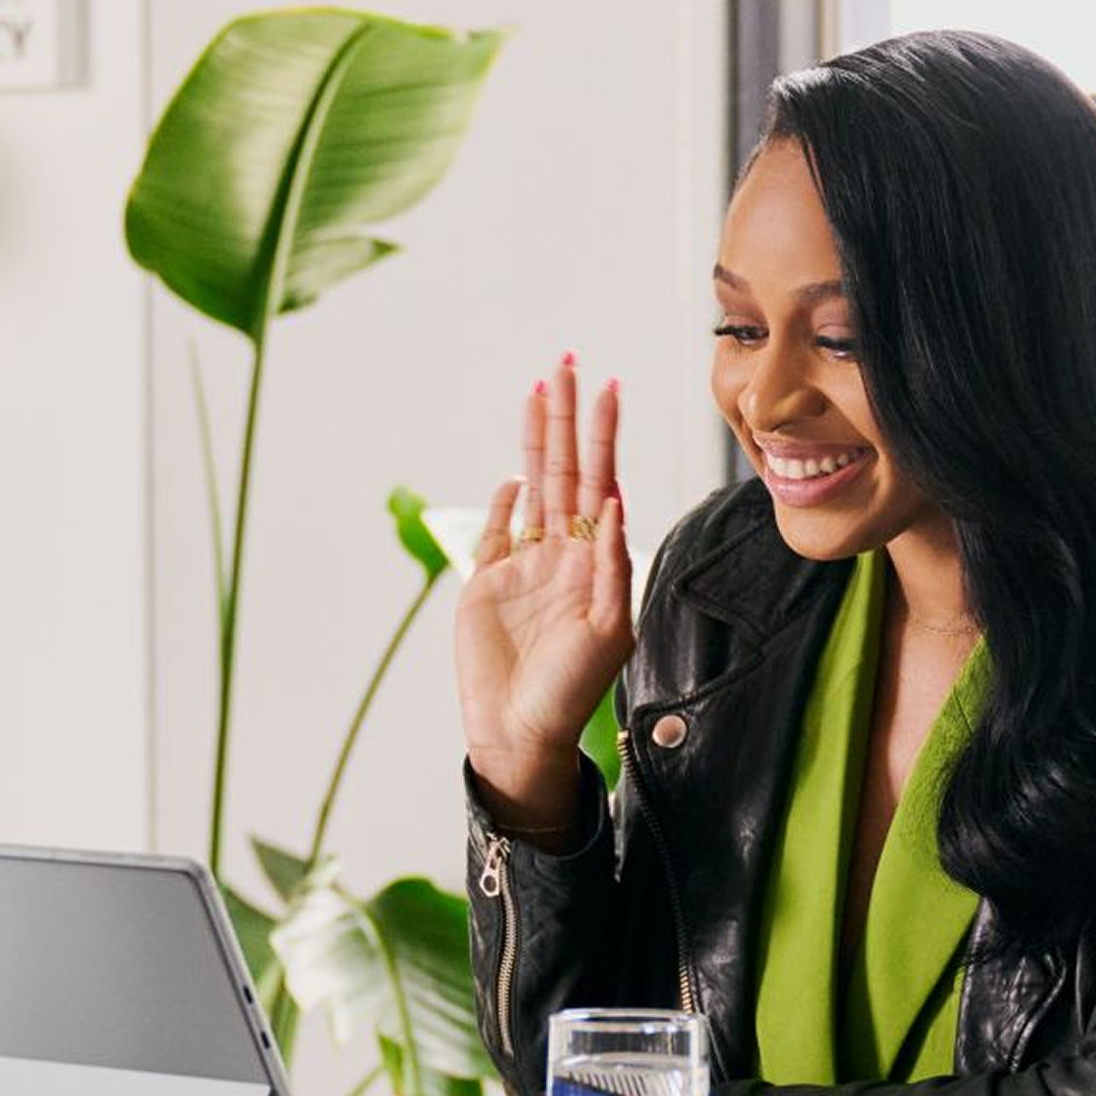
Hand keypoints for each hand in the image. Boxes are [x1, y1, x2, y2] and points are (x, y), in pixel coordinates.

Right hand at [456, 354, 632, 828]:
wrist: (522, 732)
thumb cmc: (574, 692)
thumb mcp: (607, 629)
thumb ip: (608, 563)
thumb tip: (610, 501)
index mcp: (594, 560)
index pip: (600, 481)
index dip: (603, 435)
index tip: (609, 389)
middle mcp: (561, 553)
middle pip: (563, 470)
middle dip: (566, 418)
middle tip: (566, 363)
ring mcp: (521, 565)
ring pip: (530, 489)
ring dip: (535, 442)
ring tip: (538, 394)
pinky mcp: (485, 584)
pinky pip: (496, 531)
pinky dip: (503, 502)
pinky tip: (513, 474)